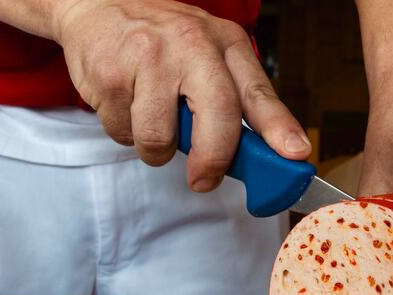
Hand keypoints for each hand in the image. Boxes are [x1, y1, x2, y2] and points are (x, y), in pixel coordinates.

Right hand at [51, 0, 310, 189]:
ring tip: (151, 120)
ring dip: (155, 148)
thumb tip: (268, 157)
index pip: (258, 92)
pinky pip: (124, 132)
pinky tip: (126, 102)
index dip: (279, 128)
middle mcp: (192, 44)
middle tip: (203, 179)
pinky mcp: (111, 74)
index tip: (295, 155)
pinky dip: (124, 131)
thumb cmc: (161, 41)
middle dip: (213, 160)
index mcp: (225, 44)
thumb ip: (236, 102)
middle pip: (218, 118)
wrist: (97, 5)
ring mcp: (150, 57)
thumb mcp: (209, 56)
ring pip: (160, 139)